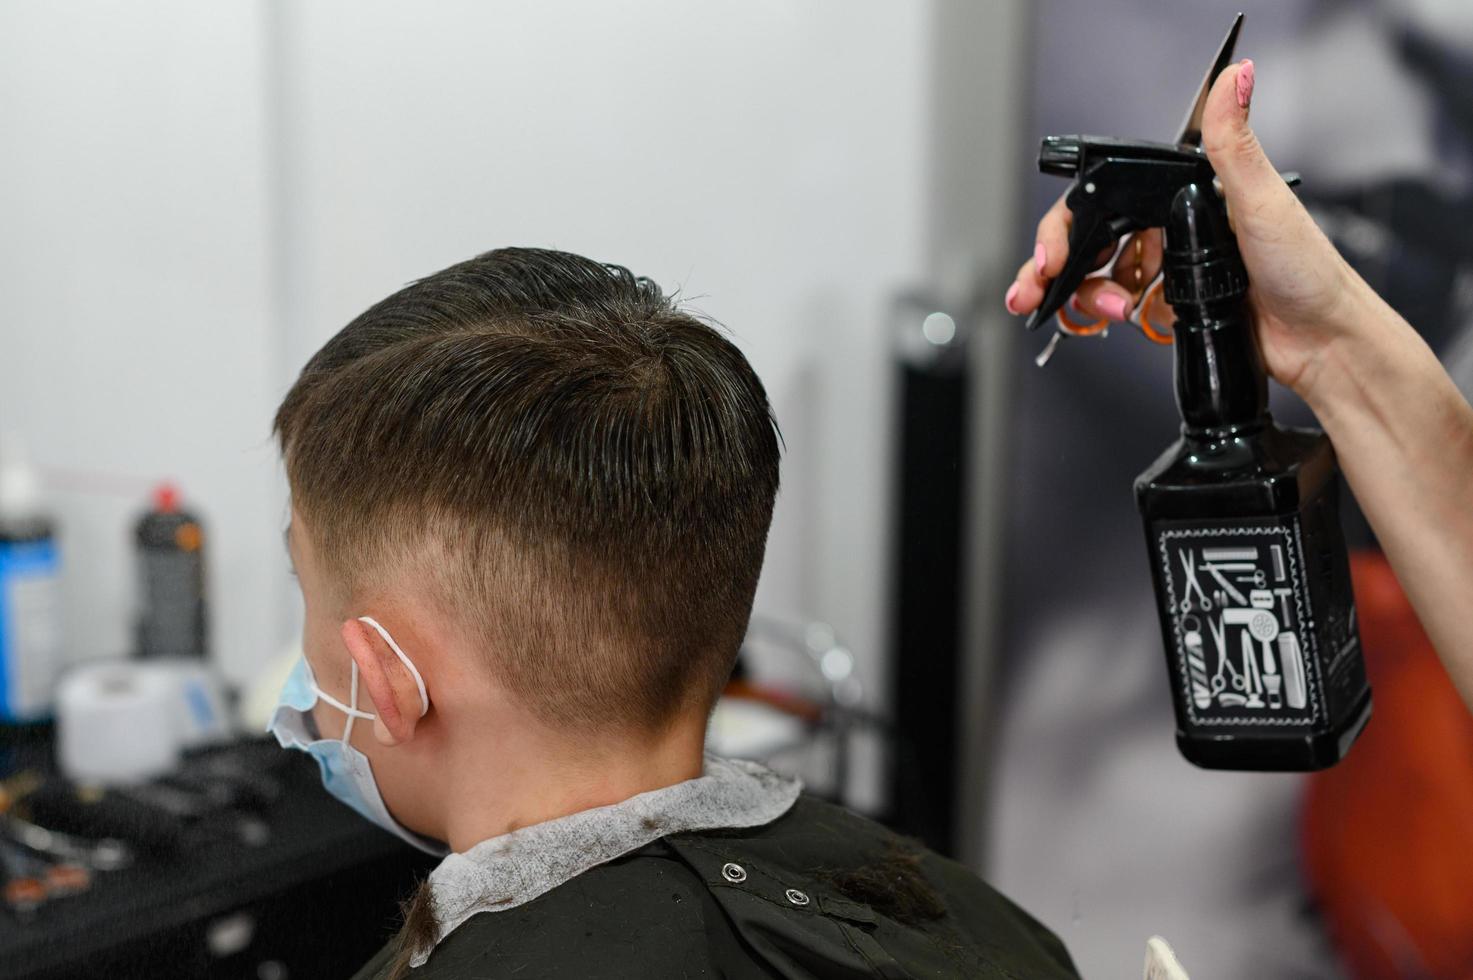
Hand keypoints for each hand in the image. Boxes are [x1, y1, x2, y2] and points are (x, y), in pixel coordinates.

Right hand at [1005, 60, 1364, 400]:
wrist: (1321, 339)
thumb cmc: (1305, 270)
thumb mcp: (1262, 200)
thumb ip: (1234, 141)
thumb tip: (1235, 80)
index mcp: (1186, 197)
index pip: (1106, 204)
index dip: (1067, 229)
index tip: (1053, 255)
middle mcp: (1172, 231)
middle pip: (1090, 245)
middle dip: (1054, 271)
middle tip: (1035, 290)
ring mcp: (1170, 272)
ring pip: (1099, 282)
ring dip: (1088, 300)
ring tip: (1109, 312)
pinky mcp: (1174, 308)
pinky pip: (1124, 313)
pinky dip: (1114, 320)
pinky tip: (1123, 322)